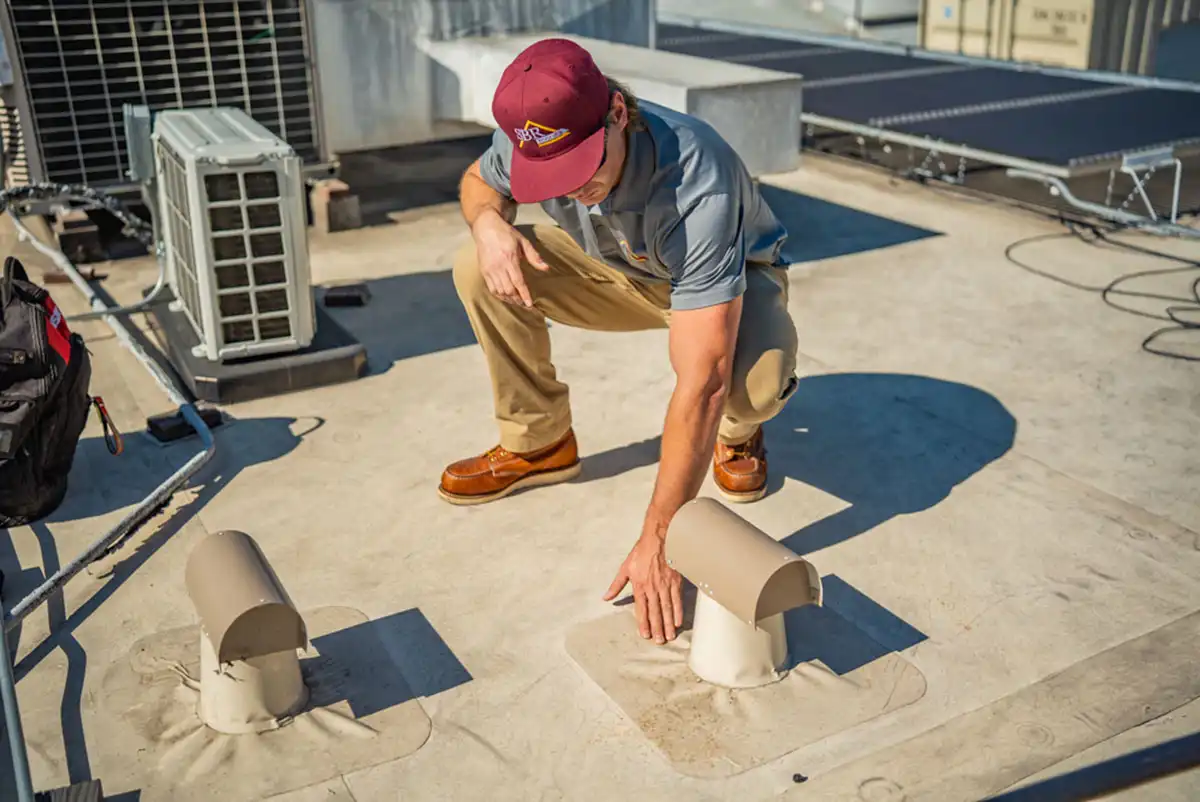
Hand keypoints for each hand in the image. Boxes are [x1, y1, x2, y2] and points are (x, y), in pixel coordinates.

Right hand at [470, 211, 548, 306]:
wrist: (486, 228)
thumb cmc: (506, 234)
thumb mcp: (523, 242)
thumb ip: (534, 256)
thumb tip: (545, 268)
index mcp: (510, 259)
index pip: (518, 282)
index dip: (524, 295)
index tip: (530, 304)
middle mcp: (499, 267)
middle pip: (509, 290)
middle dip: (518, 300)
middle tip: (525, 305)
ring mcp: (490, 270)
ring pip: (500, 291)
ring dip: (509, 299)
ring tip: (517, 302)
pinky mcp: (484, 272)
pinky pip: (491, 289)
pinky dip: (499, 296)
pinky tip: (506, 297)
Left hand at [603, 525, 683, 643]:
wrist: (658, 538)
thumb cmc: (641, 551)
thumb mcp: (625, 567)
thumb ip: (616, 585)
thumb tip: (606, 598)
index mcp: (639, 585)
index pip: (641, 609)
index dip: (643, 623)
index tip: (645, 635)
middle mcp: (652, 588)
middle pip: (655, 612)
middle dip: (657, 628)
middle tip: (659, 641)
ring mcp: (665, 585)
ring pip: (666, 609)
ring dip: (668, 624)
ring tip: (669, 636)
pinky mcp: (676, 581)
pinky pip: (677, 600)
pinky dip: (678, 612)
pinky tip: (678, 622)